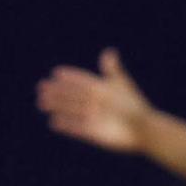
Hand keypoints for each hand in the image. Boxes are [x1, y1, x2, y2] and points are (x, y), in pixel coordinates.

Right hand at [37, 48, 151, 152]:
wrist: (143, 129)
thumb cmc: (135, 106)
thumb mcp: (122, 85)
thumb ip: (113, 70)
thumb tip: (109, 52)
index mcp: (103, 90)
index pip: (83, 81)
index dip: (71, 77)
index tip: (57, 72)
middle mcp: (97, 104)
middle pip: (74, 96)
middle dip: (58, 92)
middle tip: (42, 87)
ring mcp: (95, 118)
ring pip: (72, 111)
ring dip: (57, 106)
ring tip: (42, 102)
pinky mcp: (94, 133)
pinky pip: (77, 128)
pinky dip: (66, 125)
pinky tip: (53, 122)